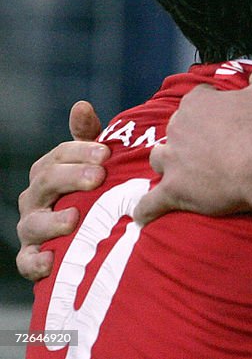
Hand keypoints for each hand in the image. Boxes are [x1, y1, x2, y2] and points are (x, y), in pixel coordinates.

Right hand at [16, 101, 107, 280]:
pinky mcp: (34, 257)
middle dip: (71, 177)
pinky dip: (35, 263)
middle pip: (46, 182)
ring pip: (33, 223)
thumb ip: (88, 137)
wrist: (91, 234)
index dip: (81, 151)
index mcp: (50, 172)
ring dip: (53, 221)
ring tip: (74, 218)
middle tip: (99, 177)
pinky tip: (52, 261)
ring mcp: (32, 228)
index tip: (106, 153)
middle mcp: (36, 198)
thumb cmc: (93, 191)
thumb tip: (81, 105)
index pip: (60, 155)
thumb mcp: (93, 163)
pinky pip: (27, 262)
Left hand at [134, 63, 251, 224]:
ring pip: (160, 159)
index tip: (228, 121)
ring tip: (186, 174)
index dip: (213, 110)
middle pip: (177, 130)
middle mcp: (177, 128)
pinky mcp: (173, 190)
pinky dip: (146, 209)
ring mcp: (172, 160)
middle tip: (216, 149)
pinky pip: (150, 202)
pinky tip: (144, 214)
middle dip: (191, 137)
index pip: (198, 100)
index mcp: (196, 103)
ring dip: (169, 165)